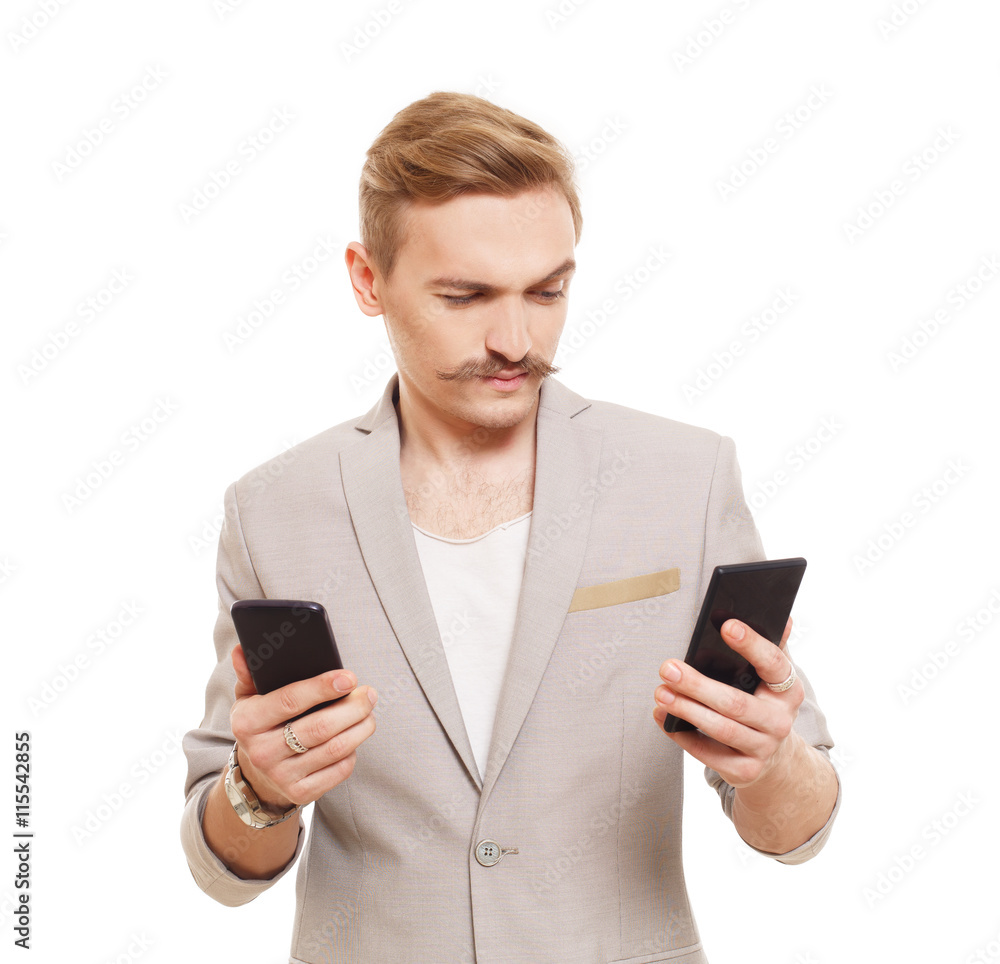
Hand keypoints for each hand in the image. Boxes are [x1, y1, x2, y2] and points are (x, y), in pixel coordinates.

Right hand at [229, 643, 377, 810]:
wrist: (256, 777)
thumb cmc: (260, 726)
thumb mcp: (247, 699)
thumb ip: (248, 673)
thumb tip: (242, 650)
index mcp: (247, 722)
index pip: (290, 700)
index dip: (323, 687)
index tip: (349, 677)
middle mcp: (262, 752)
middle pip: (319, 727)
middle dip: (352, 707)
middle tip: (369, 693)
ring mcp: (281, 776)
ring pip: (334, 749)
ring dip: (360, 727)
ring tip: (369, 712)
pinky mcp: (301, 793)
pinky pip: (339, 770)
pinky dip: (353, 752)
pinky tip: (354, 737)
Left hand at [652, 617, 802, 788]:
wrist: (775, 758)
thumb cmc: (763, 703)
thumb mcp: (772, 677)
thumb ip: (772, 647)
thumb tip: (782, 617)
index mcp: (788, 690)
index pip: (774, 664)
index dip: (752, 645)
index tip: (726, 625)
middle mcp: (780, 721)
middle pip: (736, 702)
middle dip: (698, 685)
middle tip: (668, 668)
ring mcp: (764, 748)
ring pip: (721, 729)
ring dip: (686, 710)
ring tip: (661, 692)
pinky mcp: (745, 770)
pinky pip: (708, 754)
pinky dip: (681, 735)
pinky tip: (662, 718)